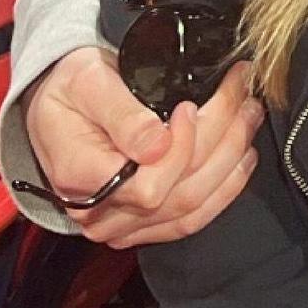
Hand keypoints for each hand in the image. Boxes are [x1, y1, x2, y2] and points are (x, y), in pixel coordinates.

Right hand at [24, 48, 260, 243]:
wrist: (57, 108)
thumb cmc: (70, 90)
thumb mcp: (86, 82)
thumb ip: (121, 114)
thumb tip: (157, 144)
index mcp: (81, 177)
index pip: (148, 186)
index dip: (182, 148)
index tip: (193, 106)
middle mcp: (100, 213)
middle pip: (179, 194)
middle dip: (223, 143)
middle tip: (244, 98)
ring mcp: (122, 225)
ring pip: (192, 208)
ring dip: (231, 163)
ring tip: (249, 118)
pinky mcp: (142, 225)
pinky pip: (191, 219)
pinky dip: (224, 189)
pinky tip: (242, 158)